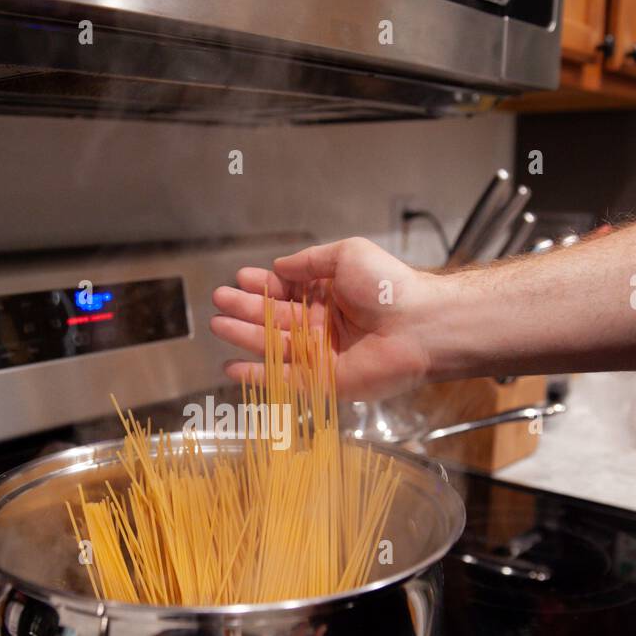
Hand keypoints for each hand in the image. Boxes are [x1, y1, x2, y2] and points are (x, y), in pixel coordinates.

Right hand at [211, 236, 436, 398]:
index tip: (239, 279)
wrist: (418, 325)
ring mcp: (322, 354)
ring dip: (244, 336)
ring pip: (274, 346)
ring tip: (217, 325)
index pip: (287, 291)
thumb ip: (311, 261)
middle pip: (275, 318)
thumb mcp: (348, 255)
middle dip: (245, 309)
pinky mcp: (324, 381)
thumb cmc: (389, 286)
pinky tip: (232, 367)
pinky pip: (284, 379)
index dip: (262, 286)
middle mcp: (323, 324)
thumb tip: (280, 266)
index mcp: (330, 295)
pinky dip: (257, 375)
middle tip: (219, 300)